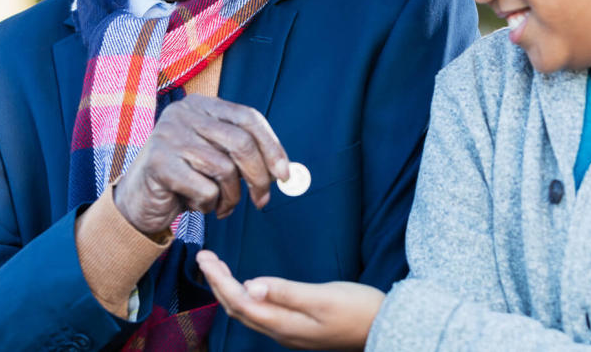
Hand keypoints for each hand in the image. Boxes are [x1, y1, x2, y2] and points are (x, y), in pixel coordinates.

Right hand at [113, 95, 289, 234]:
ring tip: (220, 206)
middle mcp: (184, 113)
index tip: (285, 174)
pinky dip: (208, 205)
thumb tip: (285, 171)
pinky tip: (195, 205)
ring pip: (225, 170)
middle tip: (263, 201)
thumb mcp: (215, 157)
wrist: (138, 200)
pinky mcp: (159, 163)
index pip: (248, 117)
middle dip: (259, 177)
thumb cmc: (185, 178)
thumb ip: (243, 155)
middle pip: (241, 142)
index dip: (272, 146)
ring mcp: (169, 136)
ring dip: (231, 198)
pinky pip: (205, 190)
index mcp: (202, 104)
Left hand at [196, 250, 383, 350]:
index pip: (239, 300)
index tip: (204, 257)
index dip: (218, 279)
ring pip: (248, 312)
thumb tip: (250, 284)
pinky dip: (245, 297)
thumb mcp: (323, 297)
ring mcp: (289, 332)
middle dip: (217, 283)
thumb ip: (286, 291)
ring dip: (229, 290)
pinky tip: (248, 286)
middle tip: (204, 258)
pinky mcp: (297, 328)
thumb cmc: (358, 309)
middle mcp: (281, 331)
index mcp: (284, 323)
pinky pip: (260, 313)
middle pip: (237, 308)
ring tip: (218, 269)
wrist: (385, 327)